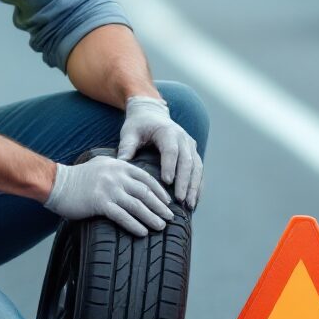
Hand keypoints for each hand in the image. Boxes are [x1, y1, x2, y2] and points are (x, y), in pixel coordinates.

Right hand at [43, 156, 173, 236]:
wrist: (56, 183)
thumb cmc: (78, 177)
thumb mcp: (101, 165)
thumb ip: (118, 170)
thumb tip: (134, 181)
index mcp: (119, 165)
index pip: (146, 178)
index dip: (159, 191)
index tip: (168, 202)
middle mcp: (116, 175)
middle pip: (145, 192)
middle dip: (160, 206)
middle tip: (170, 217)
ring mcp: (108, 189)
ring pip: (137, 205)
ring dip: (151, 217)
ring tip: (161, 227)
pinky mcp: (100, 202)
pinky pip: (122, 216)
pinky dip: (134, 225)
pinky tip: (142, 232)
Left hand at [117, 95, 202, 209]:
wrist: (152, 113)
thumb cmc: (138, 124)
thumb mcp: (129, 132)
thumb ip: (126, 146)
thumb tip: (120, 163)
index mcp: (167, 131)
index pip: (170, 150)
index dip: (170, 165)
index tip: (167, 182)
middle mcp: (182, 138)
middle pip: (187, 161)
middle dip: (185, 182)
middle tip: (180, 200)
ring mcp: (190, 145)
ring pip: (196, 167)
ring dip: (194, 187)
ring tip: (190, 205)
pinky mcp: (193, 152)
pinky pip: (198, 170)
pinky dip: (197, 185)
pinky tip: (194, 200)